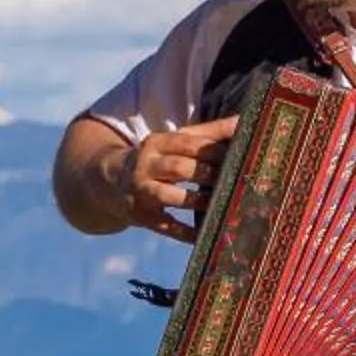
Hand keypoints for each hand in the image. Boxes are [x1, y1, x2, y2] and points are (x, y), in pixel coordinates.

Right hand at [118, 118, 237, 243]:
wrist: (112, 181)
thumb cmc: (158, 159)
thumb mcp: (175, 142)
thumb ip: (209, 133)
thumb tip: (242, 121)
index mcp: (157, 143)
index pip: (187, 143)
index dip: (214, 150)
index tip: (240, 156)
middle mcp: (146, 165)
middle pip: (179, 168)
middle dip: (207, 175)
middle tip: (234, 180)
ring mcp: (141, 192)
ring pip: (170, 196)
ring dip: (197, 200)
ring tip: (220, 203)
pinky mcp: (141, 216)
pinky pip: (166, 226)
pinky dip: (186, 232)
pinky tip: (206, 234)